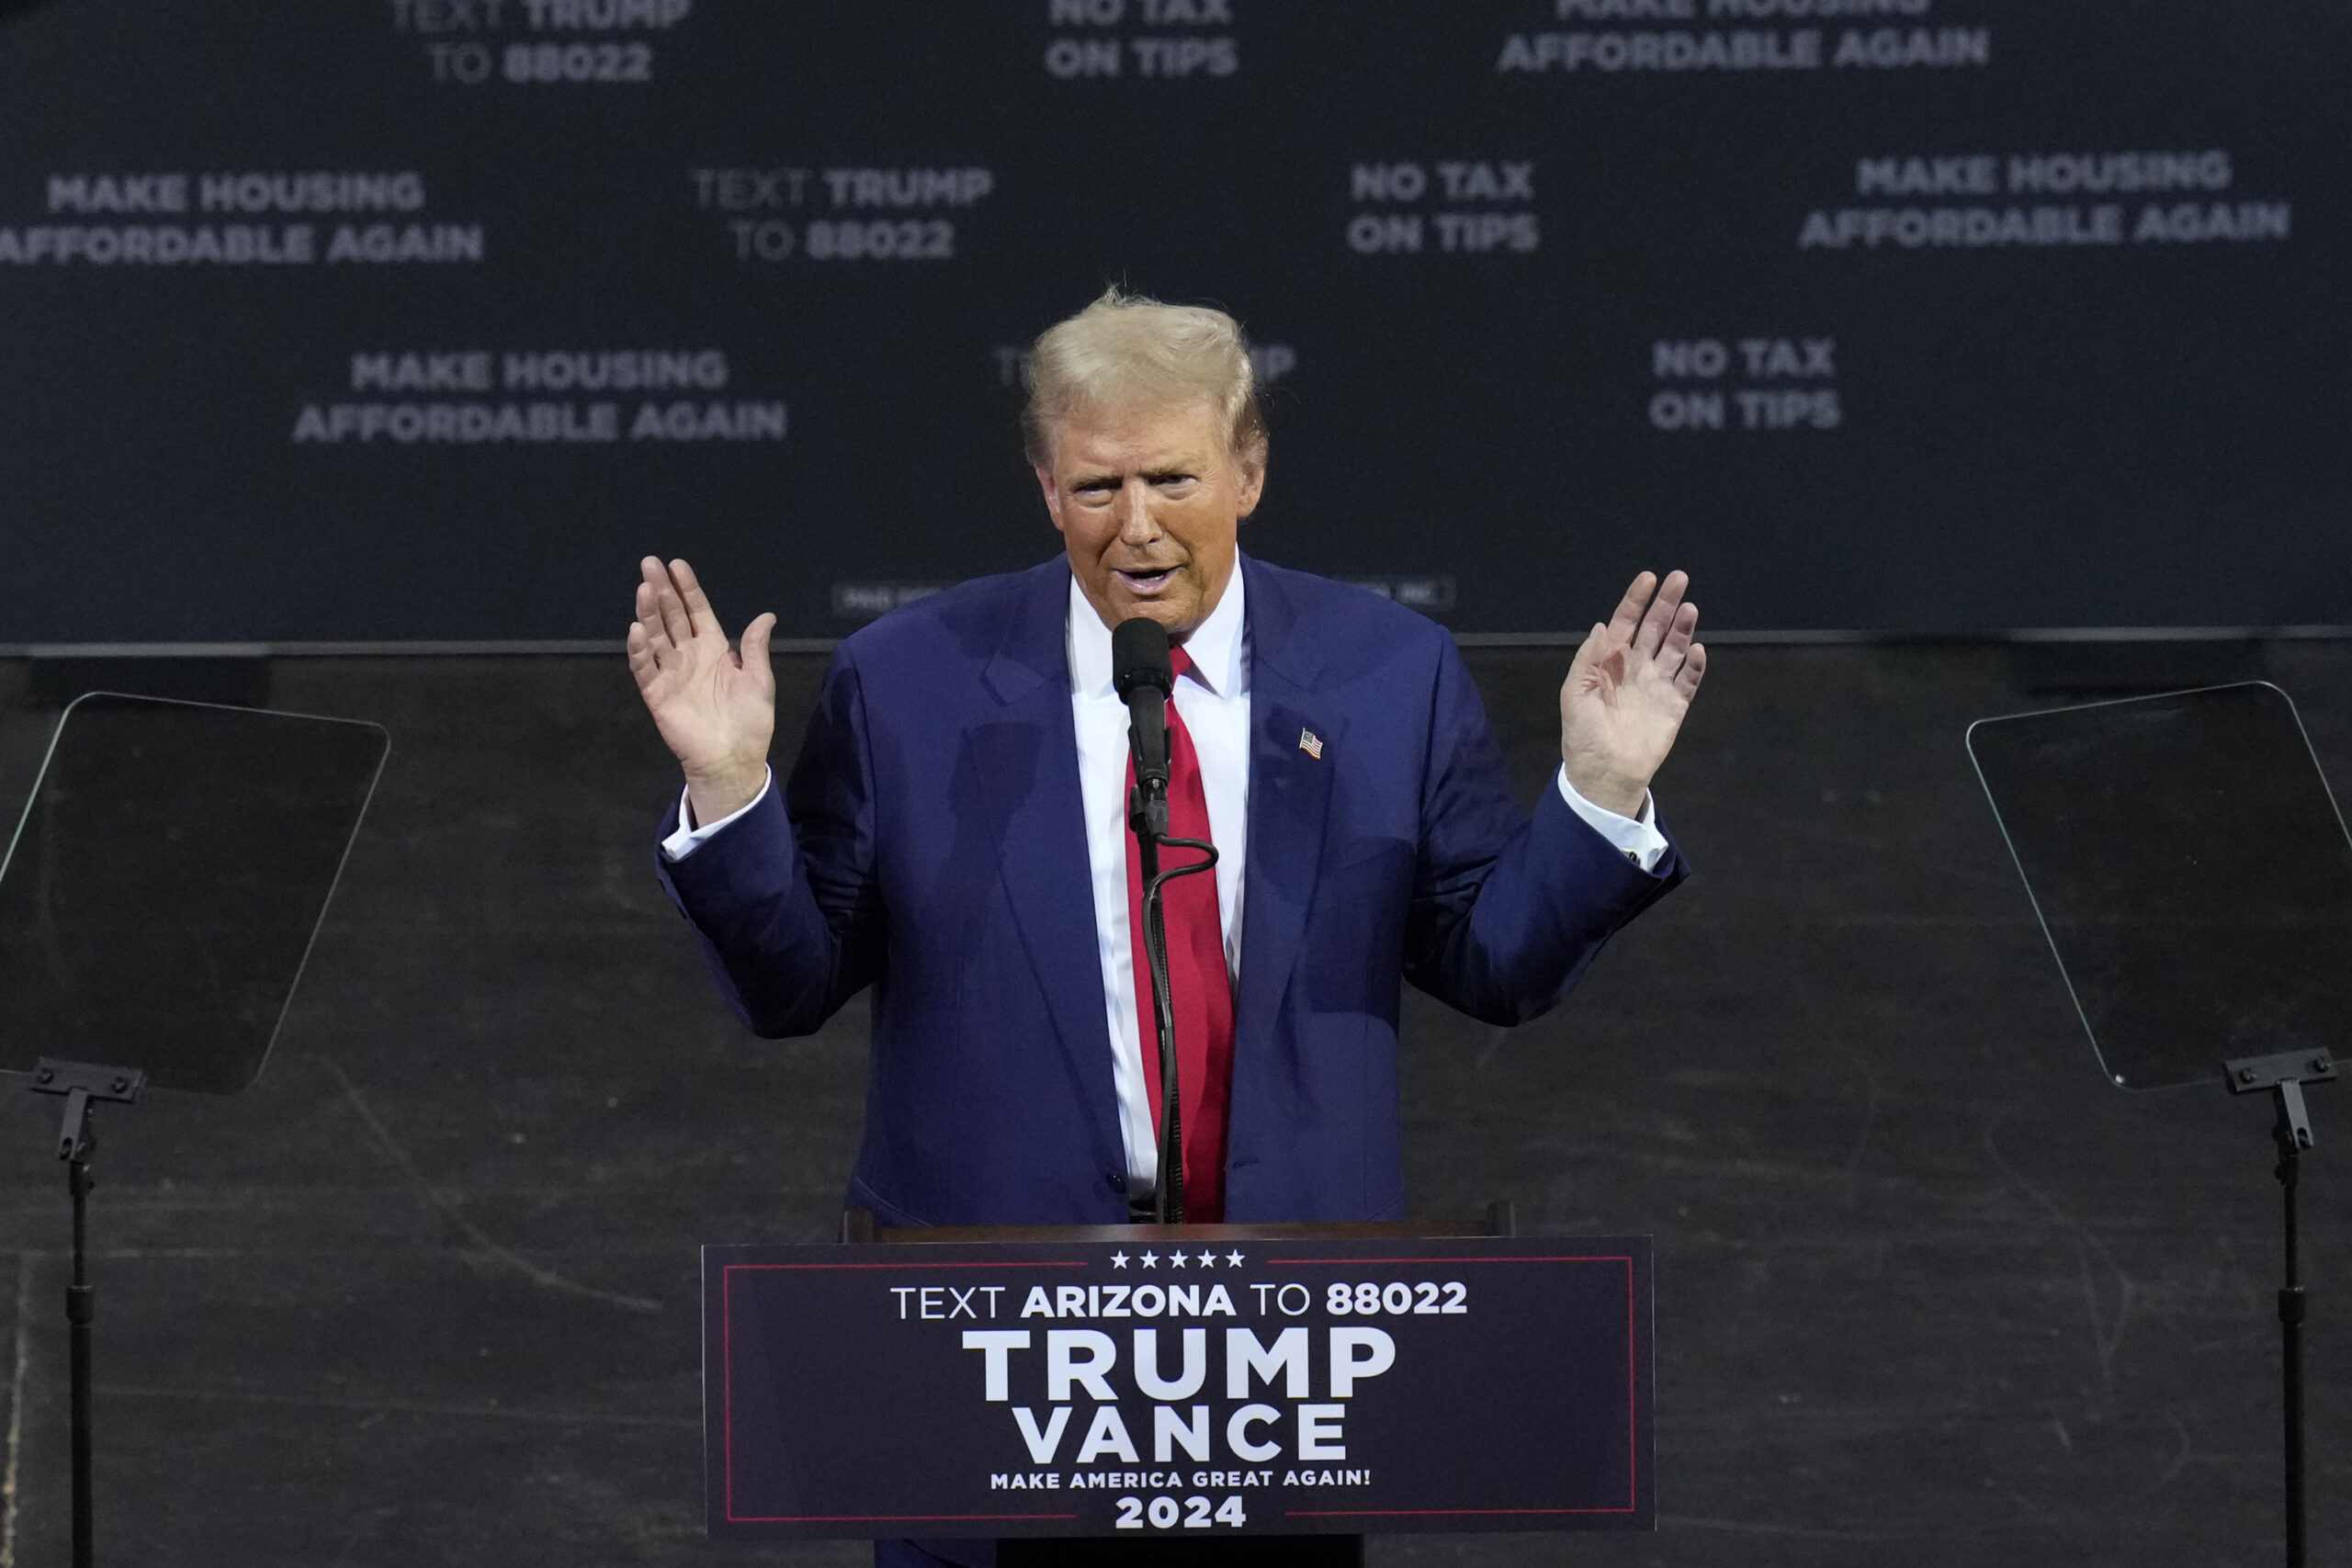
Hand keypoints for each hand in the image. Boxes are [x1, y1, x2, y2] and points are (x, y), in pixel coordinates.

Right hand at [627, 556, 776, 827]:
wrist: (733, 759)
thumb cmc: (749, 721)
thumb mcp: (759, 680)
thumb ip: (755, 647)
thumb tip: (767, 616)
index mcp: (714, 649)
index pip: (697, 611)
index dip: (687, 589)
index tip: (677, 565)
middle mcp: (689, 655)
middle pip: (671, 616)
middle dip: (661, 590)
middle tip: (649, 564)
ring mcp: (671, 673)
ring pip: (656, 636)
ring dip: (648, 613)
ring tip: (643, 588)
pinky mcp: (657, 693)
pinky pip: (645, 667)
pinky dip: (639, 649)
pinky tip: (637, 629)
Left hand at [1559, 570, 1706, 817]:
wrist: (1604, 773)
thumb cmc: (1583, 734)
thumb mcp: (1575, 693)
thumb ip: (1588, 659)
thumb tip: (1602, 626)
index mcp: (1610, 662)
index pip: (1626, 623)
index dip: (1636, 600)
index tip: (1648, 578)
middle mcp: (1636, 668)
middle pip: (1655, 628)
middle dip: (1666, 604)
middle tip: (1680, 579)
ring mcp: (1658, 685)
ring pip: (1675, 648)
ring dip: (1683, 628)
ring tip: (1690, 608)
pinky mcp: (1675, 705)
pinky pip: (1690, 680)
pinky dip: (1695, 664)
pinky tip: (1696, 649)